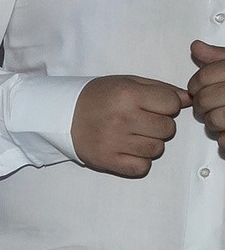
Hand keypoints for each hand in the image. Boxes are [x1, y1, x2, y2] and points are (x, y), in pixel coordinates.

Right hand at [72, 73, 186, 177]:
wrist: (60, 115)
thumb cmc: (95, 98)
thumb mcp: (126, 83)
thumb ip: (160, 89)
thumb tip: (189, 99)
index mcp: (127, 95)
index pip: (172, 104)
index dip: (166, 105)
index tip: (152, 105)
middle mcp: (122, 118)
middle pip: (168, 128)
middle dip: (159, 125)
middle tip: (141, 121)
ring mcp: (114, 141)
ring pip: (157, 149)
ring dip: (150, 143)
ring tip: (133, 135)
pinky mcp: (107, 160)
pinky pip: (142, 167)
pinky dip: (139, 161)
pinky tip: (128, 150)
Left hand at [188, 41, 224, 141]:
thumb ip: (220, 58)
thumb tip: (197, 47)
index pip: (204, 78)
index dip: (195, 84)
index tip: (197, 88)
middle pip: (204, 100)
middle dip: (202, 104)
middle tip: (209, 104)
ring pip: (214, 120)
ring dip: (213, 122)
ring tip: (222, 116)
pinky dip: (224, 138)